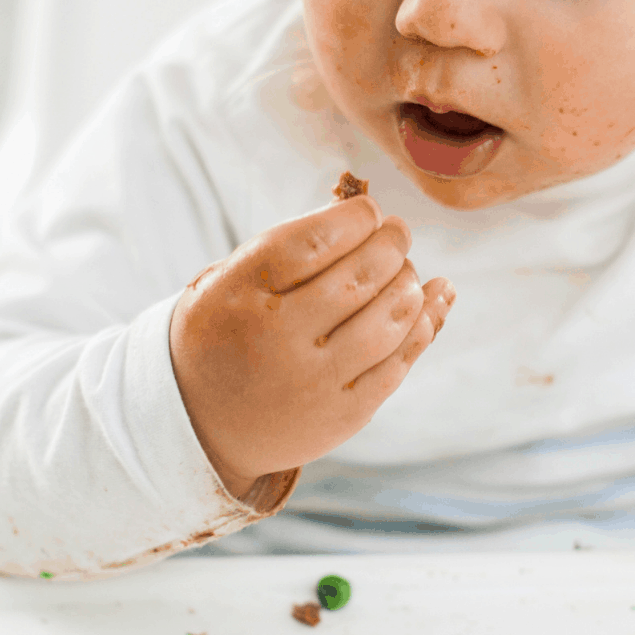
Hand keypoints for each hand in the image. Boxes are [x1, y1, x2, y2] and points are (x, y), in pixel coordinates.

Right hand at [169, 192, 453, 500]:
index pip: (312, 242)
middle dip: (391, 244)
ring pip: (388, 321)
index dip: (354, 219)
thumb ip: (286, 248)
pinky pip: (399, 363)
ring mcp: (313, 380)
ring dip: (410, 284)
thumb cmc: (226, 333)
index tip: (368, 211)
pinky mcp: (343, 414)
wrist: (200, 424)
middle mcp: (277, 338)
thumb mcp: (226, 281)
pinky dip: (425, 324)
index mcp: (240, 294)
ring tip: (405, 270)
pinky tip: (434, 297)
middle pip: (358, 278)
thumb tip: (366, 214)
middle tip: (397, 232)